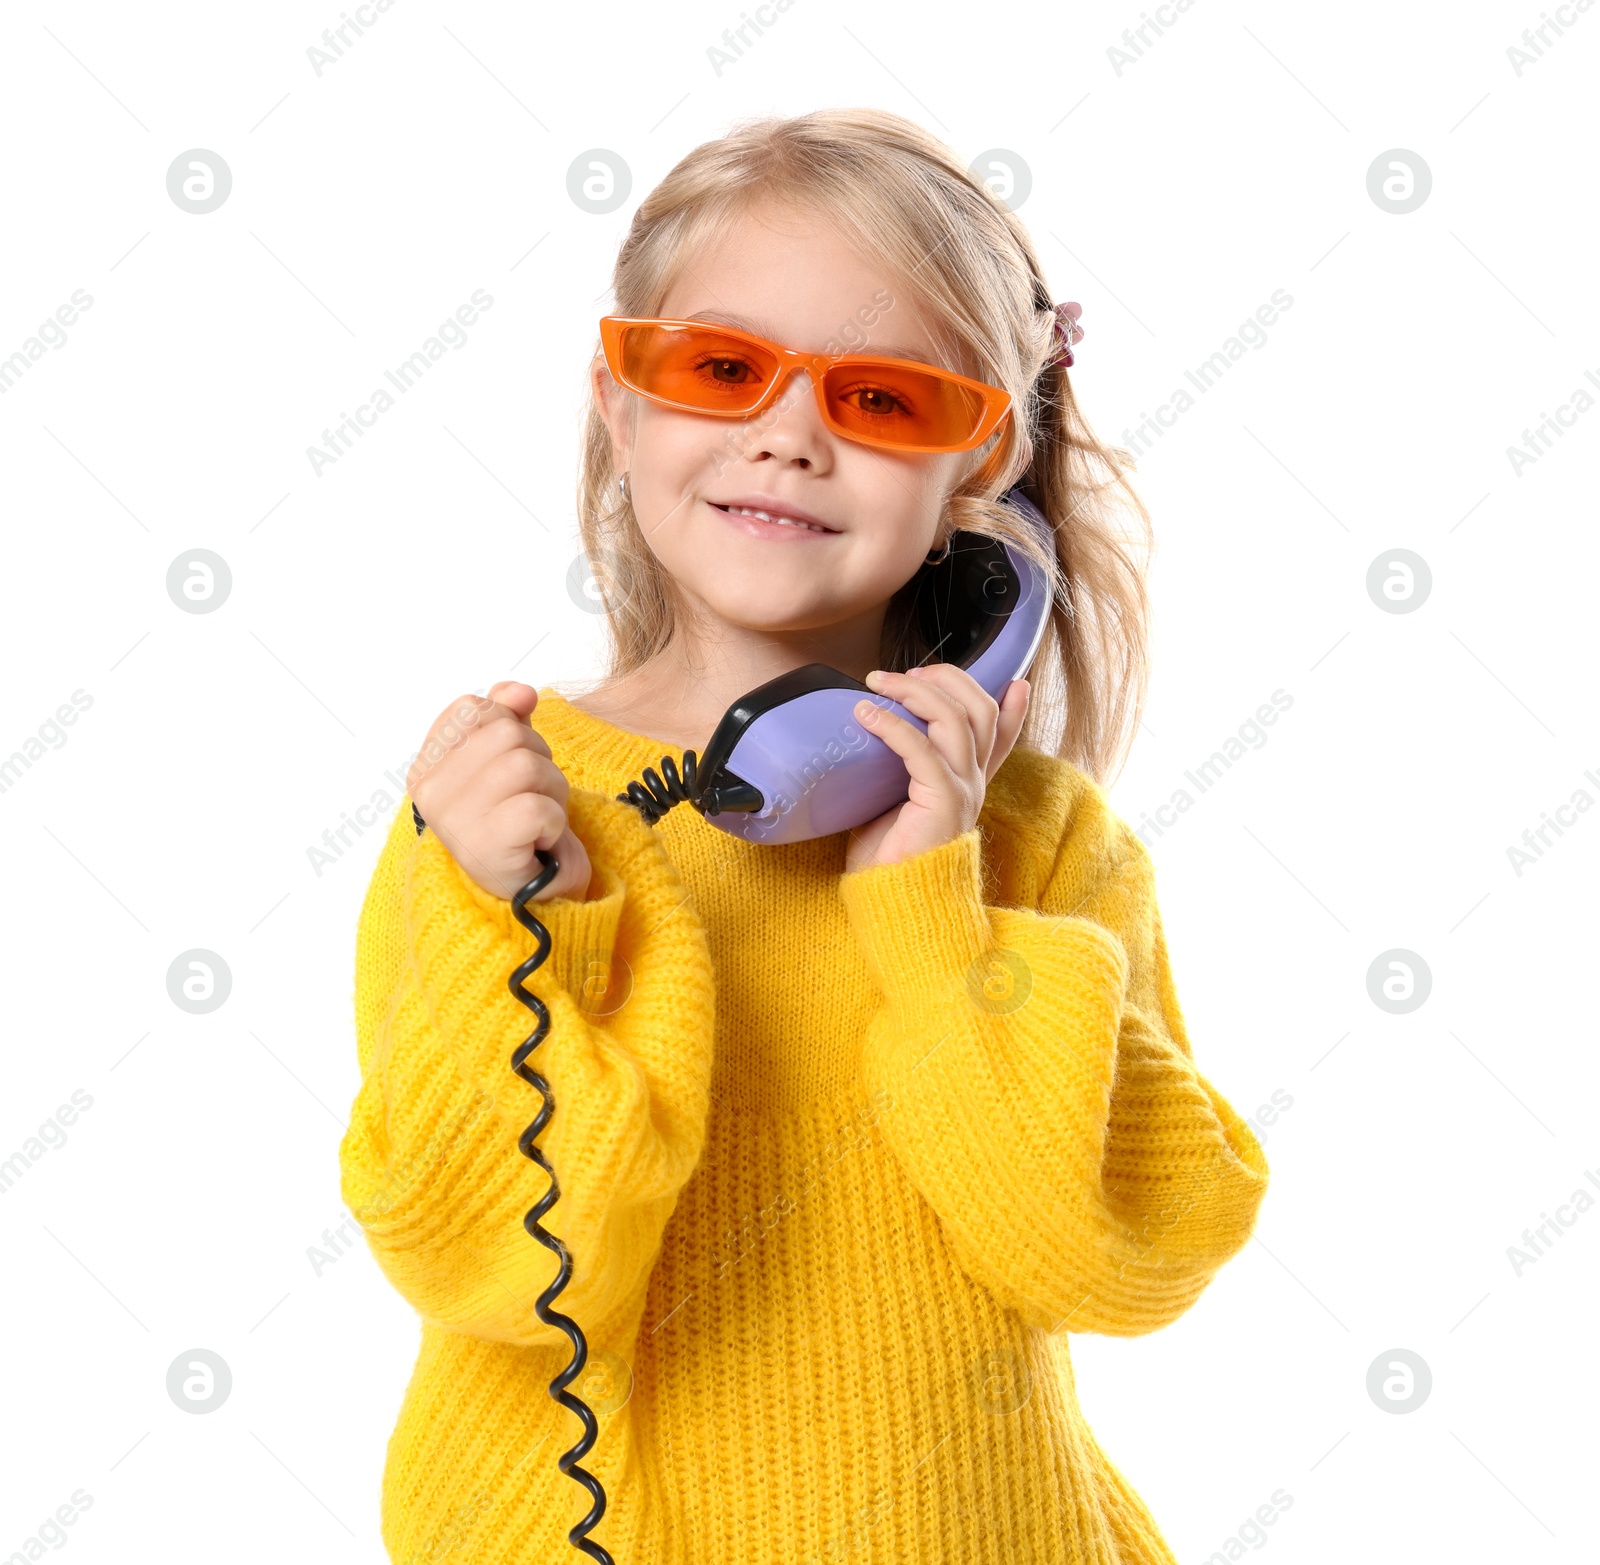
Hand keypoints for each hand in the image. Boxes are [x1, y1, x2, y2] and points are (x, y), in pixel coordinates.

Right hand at [406, 681, 593, 902]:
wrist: (528, 890)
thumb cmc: (513, 820)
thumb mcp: (507, 758)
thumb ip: (507, 714)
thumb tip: (521, 691)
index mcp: (426, 765)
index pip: (473, 708)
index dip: (508, 726)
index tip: (508, 766)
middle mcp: (430, 790)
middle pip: (509, 733)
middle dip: (538, 761)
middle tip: (529, 799)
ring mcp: (454, 818)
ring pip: (528, 765)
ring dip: (551, 792)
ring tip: (537, 821)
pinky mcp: (486, 844)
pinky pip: (539, 806)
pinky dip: (554, 822)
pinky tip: (539, 841)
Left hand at [842, 665, 1029, 874]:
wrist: (891, 900)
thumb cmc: (886, 853)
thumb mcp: (894, 799)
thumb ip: (900, 769)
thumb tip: (873, 726)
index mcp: (968, 782)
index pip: (1001, 737)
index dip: (1014, 708)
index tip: (1015, 682)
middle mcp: (974, 783)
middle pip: (980, 710)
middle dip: (946, 679)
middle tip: (902, 673)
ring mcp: (965, 790)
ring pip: (956, 719)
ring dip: (914, 692)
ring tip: (877, 684)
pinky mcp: (944, 801)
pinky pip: (922, 749)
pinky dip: (891, 724)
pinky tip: (865, 715)